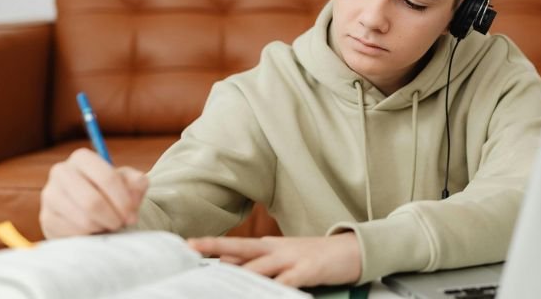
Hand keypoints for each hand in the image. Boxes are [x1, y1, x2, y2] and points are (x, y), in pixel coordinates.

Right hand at [39, 148, 147, 238]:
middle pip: (92, 202)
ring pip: (83, 219)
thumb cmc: (113, 193)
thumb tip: (137, 186)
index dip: (124, 200)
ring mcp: (50, 195)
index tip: (132, 214)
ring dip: (102, 226)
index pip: (107, 178)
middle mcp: (61, 172)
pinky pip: (73, 233)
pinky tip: (94, 230)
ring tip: (109, 224)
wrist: (93, 209)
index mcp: (82, 158)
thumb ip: (137, 182)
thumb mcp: (129, 183)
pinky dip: (90, 235)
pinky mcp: (46, 218)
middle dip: (113, 217)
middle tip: (122, 223)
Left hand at [187, 233, 361, 286]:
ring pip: (259, 266)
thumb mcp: (284, 257)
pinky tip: (268, 293)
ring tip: (218, 283)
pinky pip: (288, 281)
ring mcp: (292, 258)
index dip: (211, 246)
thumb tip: (227, 266)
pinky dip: (276, 288)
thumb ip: (259, 263)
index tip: (187, 246)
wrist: (352, 250)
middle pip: (240, 247)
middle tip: (191, 247)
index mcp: (269, 246)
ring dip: (238, 274)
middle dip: (214, 247)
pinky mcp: (308, 269)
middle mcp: (276, 249)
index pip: (235, 247)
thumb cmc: (315, 257)